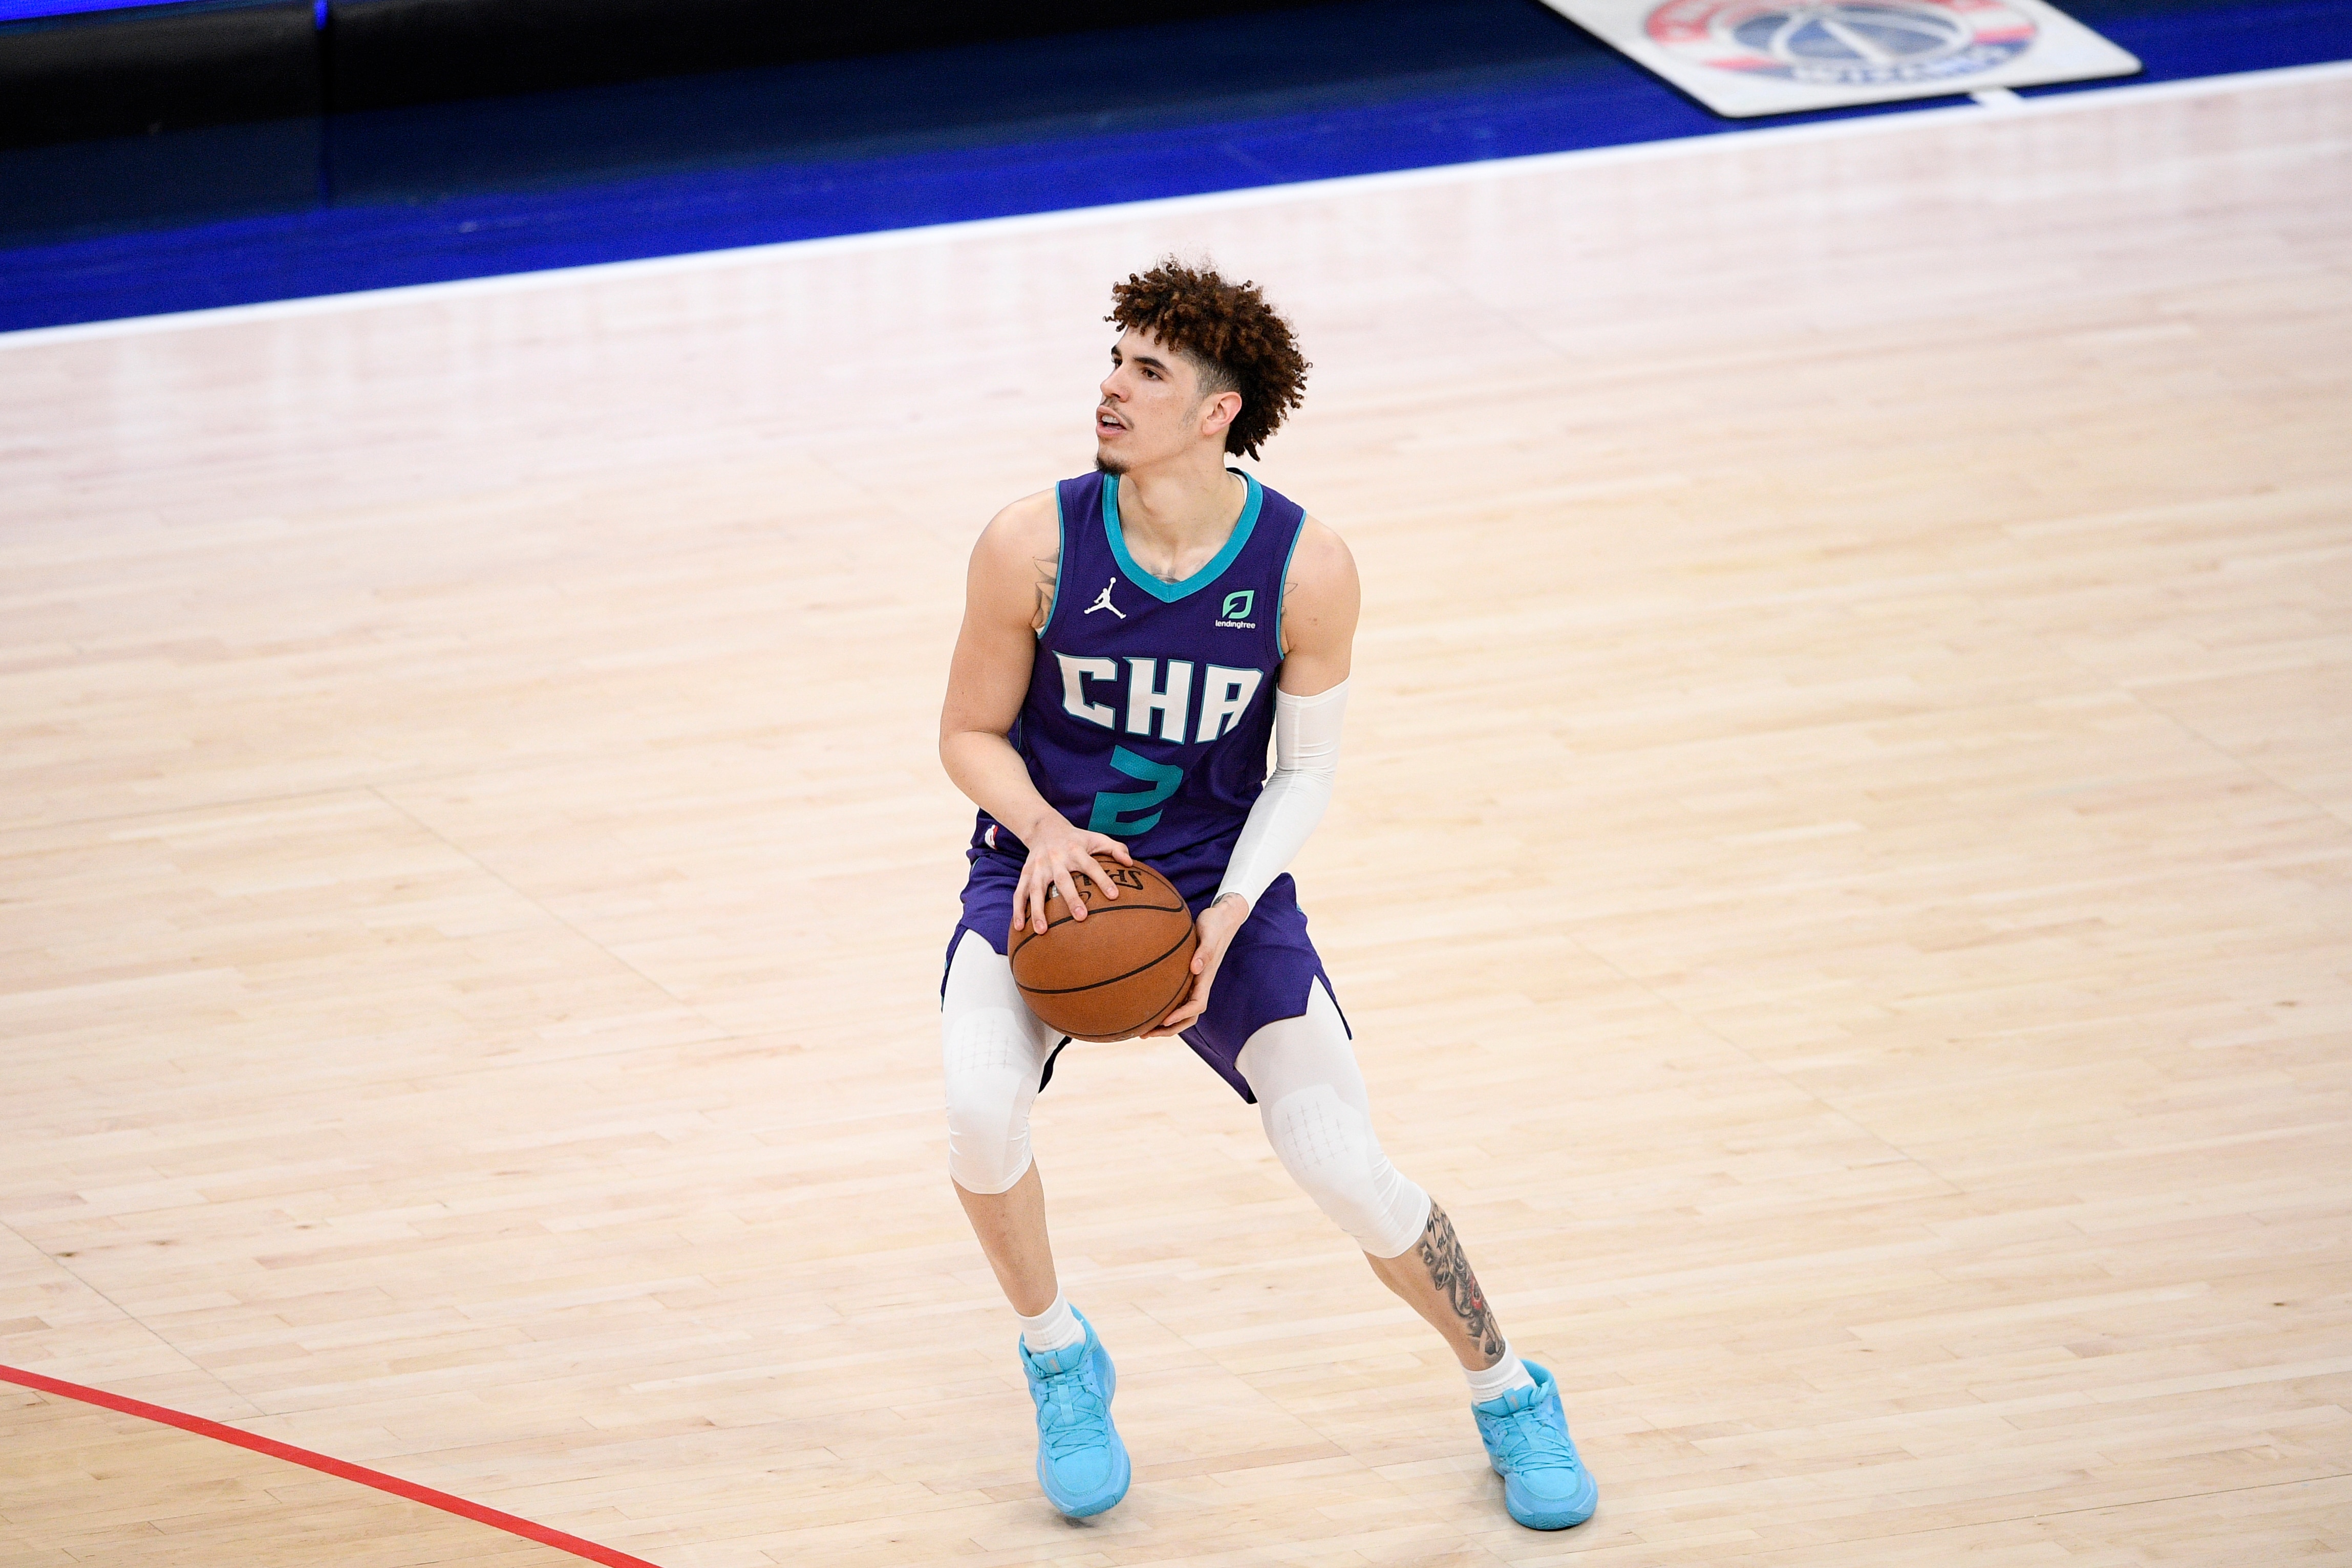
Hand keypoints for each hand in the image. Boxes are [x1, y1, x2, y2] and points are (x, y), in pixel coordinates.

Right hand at [1011, 816, 1134, 937]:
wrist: (1044, 827)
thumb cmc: (1076, 838)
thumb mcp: (1096, 838)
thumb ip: (1115, 848)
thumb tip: (1130, 863)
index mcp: (1075, 850)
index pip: (1091, 865)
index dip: (1103, 879)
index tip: (1114, 896)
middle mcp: (1056, 859)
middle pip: (1063, 880)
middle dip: (1071, 899)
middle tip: (1081, 917)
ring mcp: (1039, 867)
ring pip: (1037, 889)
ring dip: (1038, 910)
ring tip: (1042, 931)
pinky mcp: (1026, 873)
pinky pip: (1019, 892)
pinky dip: (1018, 909)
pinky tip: (1019, 928)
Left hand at [1145, 892, 1250, 1036]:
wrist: (1222, 917)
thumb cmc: (1215, 924)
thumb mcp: (1209, 934)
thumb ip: (1204, 951)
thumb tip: (1196, 968)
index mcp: (1206, 978)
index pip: (1196, 1006)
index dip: (1180, 1016)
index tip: (1163, 1021)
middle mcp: (1201, 984)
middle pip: (1188, 1016)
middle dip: (1168, 1029)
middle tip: (1144, 1034)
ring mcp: (1195, 982)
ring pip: (1181, 1010)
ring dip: (1164, 1023)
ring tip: (1142, 1028)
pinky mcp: (1189, 976)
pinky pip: (1176, 998)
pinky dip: (1163, 1007)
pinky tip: (1146, 1005)